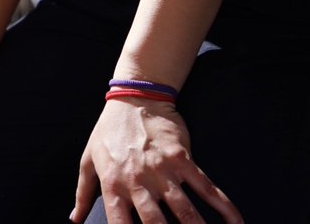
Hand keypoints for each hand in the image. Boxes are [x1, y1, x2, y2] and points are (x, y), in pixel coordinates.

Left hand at [70, 98, 240, 223]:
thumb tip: (74, 218)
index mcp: (113, 184)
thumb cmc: (108, 131)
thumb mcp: (89, 160)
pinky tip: (234, 223)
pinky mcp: (183, 160)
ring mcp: (163, 171)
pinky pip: (207, 188)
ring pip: (185, 211)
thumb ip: (83, 192)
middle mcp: (139, 181)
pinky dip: (224, 207)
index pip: (120, 223)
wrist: (134, 98)